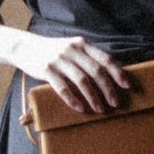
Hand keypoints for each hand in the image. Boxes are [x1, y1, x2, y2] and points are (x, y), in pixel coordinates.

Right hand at [0, 25, 130, 113]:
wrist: (25, 47)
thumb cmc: (54, 52)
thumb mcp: (72, 48)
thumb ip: (88, 58)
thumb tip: (110, 77)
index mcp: (82, 44)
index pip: (105, 58)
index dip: (117, 73)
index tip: (127, 86)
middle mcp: (72, 50)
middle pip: (96, 71)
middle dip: (108, 88)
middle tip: (115, 103)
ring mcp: (58, 59)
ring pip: (81, 80)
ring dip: (93, 96)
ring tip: (100, 109)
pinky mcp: (46, 69)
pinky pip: (62, 87)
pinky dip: (72, 99)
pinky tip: (80, 108)